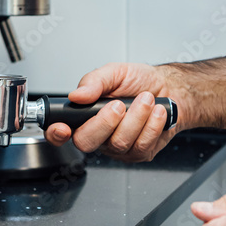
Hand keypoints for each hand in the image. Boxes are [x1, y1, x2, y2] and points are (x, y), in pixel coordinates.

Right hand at [44, 63, 178, 161]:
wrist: (169, 89)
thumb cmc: (139, 82)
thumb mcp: (115, 72)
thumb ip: (94, 81)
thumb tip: (77, 95)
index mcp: (84, 116)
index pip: (59, 132)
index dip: (56, 134)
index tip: (63, 127)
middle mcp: (98, 135)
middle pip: (86, 142)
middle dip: (105, 122)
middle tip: (119, 104)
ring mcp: (118, 148)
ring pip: (119, 142)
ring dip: (136, 117)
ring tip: (146, 99)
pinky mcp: (138, 153)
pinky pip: (141, 145)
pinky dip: (152, 124)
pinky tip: (156, 112)